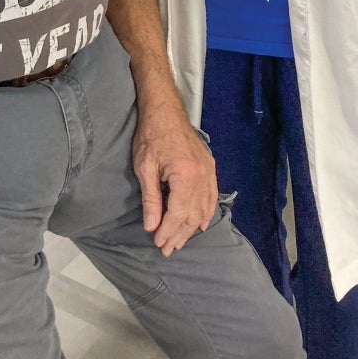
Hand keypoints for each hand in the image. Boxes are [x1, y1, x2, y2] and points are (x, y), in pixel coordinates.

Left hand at [132, 99, 217, 256]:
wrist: (165, 110)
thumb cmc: (150, 136)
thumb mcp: (145, 168)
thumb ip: (150, 199)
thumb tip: (151, 226)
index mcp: (185, 175)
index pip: (178, 213)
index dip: (168, 230)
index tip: (158, 243)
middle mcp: (202, 175)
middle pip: (192, 213)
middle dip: (179, 233)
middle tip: (167, 248)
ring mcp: (209, 170)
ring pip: (203, 207)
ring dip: (191, 227)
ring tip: (180, 241)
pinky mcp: (210, 166)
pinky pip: (212, 195)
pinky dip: (207, 211)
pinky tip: (200, 224)